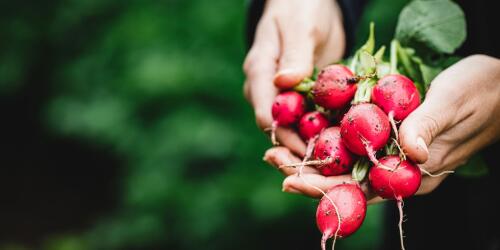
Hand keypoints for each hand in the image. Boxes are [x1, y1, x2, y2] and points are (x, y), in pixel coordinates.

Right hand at [243, 0, 345, 155]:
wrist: (309, 4)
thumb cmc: (301, 7)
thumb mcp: (300, 26)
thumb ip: (294, 54)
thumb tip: (284, 83)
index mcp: (260, 73)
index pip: (267, 114)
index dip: (285, 136)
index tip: (308, 151)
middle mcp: (268, 90)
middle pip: (279, 129)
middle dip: (300, 150)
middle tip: (327, 168)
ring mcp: (285, 95)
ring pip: (295, 129)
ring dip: (314, 145)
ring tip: (338, 163)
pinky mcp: (303, 97)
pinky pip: (312, 119)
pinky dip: (325, 131)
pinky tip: (344, 143)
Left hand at [268, 55, 499, 203]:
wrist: (497, 85)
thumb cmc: (481, 92)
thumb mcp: (454, 103)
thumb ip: (428, 127)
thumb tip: (409, 155)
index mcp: (414, 173)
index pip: (361, 188)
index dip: (324, 187)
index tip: (291, 181)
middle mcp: (399, 170)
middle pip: (345, 179)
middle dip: (306, 174)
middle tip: (271, 160)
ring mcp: (394, 154)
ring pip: (346, 163)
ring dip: (311, 159)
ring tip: (276, 151)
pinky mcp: (391, 136)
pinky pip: (355, 144)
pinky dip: (328, 142)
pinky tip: (306, 135)